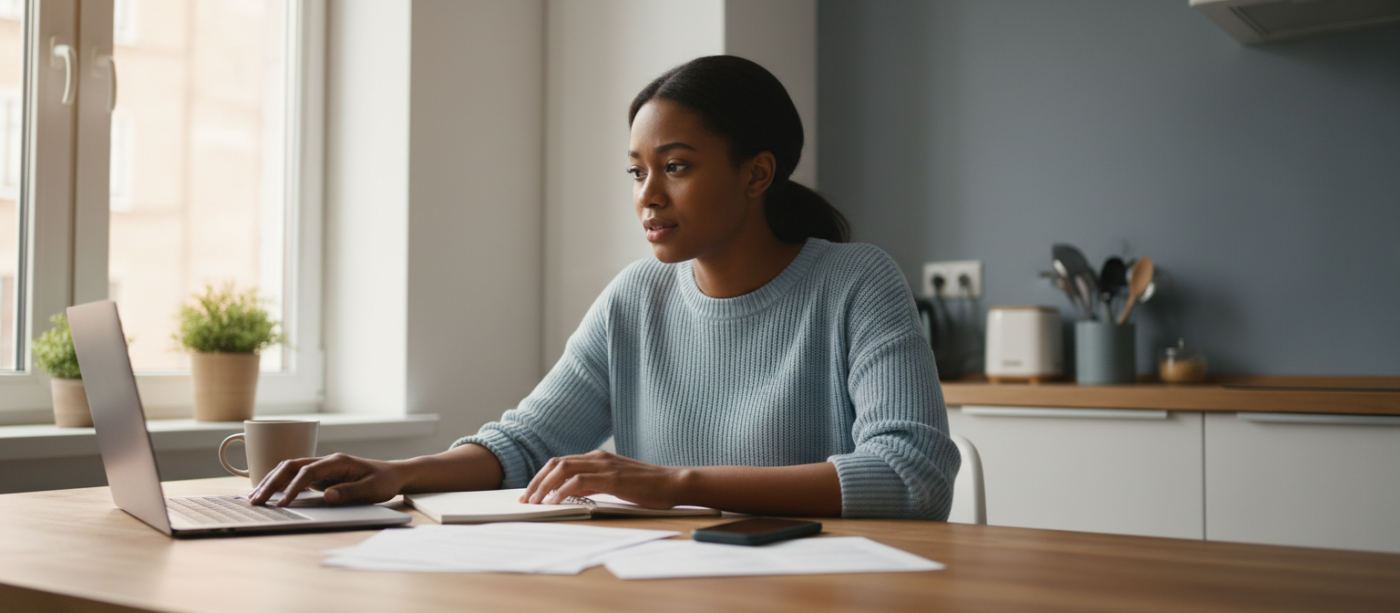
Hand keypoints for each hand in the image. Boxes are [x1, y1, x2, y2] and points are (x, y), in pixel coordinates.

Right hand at [247, 453, 404, 506]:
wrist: (393, 474)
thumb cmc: (384, 481)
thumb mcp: (372, 489)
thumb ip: (349, 492)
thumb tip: (327, 496)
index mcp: (337, 462)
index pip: (308, 473)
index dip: (292, 488)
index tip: (282, 504)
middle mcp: (326, 461)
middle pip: (292, 466)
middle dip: (271, 482)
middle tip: (255, 500)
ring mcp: (322, 466)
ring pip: (290, 469)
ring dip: (271, 481)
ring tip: (253, 497)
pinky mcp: (321, 474)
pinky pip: (295, 476)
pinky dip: (279, 483)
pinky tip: (268, 493)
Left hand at [520, 450, 687, 509]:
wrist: (673, 483)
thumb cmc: (648, 487)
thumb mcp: (616, 483)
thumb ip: (596, 484)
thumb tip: (575, 493)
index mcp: (598, 457)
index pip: (561, 462)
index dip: (542, 477)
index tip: (531, 493)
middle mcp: (598, 457)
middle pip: (556, 463)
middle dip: (537, 481)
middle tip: (525, 499)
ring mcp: (605, 466)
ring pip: (563, 469)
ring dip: (544, 486)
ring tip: (534, 502)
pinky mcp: (612, 478)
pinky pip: (579, 481)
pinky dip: (561, 491)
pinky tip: (554, 503)